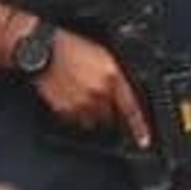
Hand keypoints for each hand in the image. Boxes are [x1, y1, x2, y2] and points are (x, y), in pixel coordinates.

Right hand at [29, 29, 149, 144]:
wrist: (47, 50)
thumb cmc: (75, 49)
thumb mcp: (105, 57)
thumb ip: (118, 77)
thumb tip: (127, 92)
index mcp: (112, 76)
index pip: (131, 108)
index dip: (139, 127)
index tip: (144, 140)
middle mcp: (98, 92)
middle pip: (112, 117)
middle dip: (112, 116)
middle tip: (106, 108)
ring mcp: (80, 102)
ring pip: (93, 122)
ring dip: (95, 118)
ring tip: (88, 102)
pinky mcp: (63, 108)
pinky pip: (75, 121)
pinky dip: (77, 116)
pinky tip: (74, 102)